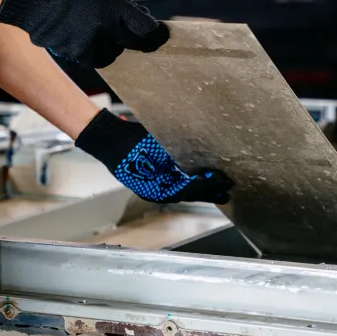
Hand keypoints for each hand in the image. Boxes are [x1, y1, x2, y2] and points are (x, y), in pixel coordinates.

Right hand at [0, 0, 169, 66]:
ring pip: (116, 53)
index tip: (161, 36)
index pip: (148, 30)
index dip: (157, 35)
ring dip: (113, 45)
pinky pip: (99, 58)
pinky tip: (84, 36)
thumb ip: (125, 7)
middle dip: (137, 40)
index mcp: (116, 10)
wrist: (35, 2)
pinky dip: (97, 51)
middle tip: (132, 34)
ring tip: (95, 28)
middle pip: (135, 44)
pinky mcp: (81, 56)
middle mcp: (108, 30)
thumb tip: (146, 20)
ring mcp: (94, 45)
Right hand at [75, 109, 231, 204]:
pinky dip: (185, 188)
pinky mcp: (148, 186)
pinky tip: (193, 184)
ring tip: (214, 192)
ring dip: (198, 192)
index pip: (193, 188)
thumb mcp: (162, 146)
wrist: (110, 141)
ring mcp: (151, 191)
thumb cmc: (134, 140)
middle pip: (189, 195)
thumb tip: (201, 164)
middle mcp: (157, 192)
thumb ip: (181, 157)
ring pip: (180, 194)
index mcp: (161, 185)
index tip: (224, 181)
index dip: (210, 185)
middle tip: (226, 193)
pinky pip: (170, 190)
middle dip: (209, 194)